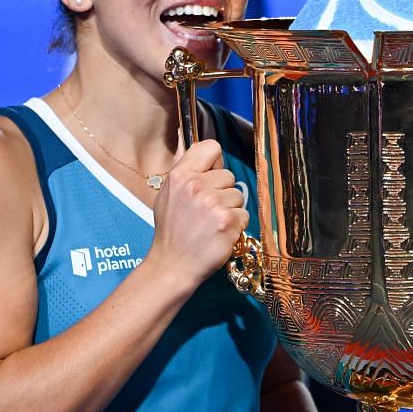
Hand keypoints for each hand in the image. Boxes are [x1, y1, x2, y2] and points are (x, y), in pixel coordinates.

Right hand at [148, 139, 248, 287]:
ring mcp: (213, 203)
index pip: (211, 148)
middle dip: (222, 192)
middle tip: (206, 211)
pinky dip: (236, 225)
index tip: (211, 175)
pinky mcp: (228, 221)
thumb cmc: (172, 231)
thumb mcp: (168, 194)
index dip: (215, 163)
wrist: (173, 263)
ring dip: (230, 210)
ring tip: (211, 223)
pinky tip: (219, 233)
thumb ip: (186, 173)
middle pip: (229, 175)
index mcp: (180, 175)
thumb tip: (207, 155)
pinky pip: (244, 215)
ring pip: (238, 196)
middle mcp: (196, 186)